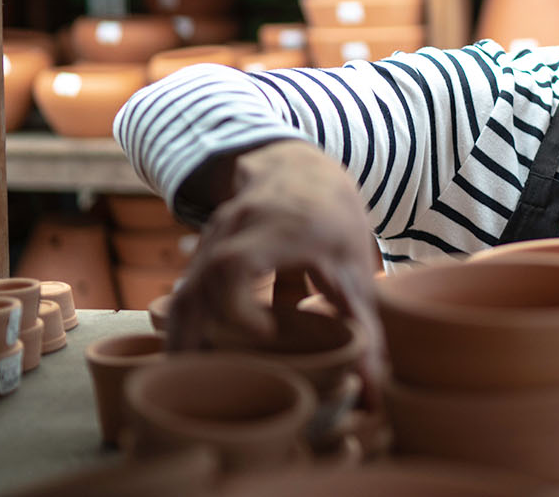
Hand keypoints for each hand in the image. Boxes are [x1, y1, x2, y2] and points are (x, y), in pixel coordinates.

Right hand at [167, 139, 385, 396]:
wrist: (302, 171)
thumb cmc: (333, 223)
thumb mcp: (354, 268)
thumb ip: (364, 327)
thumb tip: (375, 388)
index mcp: (278, 227)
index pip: (235, 264)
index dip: (238, 303)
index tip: (265, 333)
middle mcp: (237, 227)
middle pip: (200, 283)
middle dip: (197, 334)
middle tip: (208, 382)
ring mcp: (213, 236)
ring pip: (186, 288)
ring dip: (184, 335)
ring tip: (186, 382)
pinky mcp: (202, 251)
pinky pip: (184, 288)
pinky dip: (183, 324)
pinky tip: (187, 359)